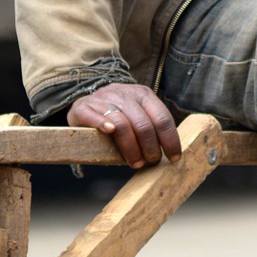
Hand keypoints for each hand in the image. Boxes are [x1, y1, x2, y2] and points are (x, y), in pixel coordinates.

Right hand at [67, 83, 181, 167]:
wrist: (86, 103)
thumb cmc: (118, 116)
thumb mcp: (138, 115)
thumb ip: (152, 127)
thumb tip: (172, 154)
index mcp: (142, 95)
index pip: (162, 118)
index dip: (170, 140)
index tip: (173, 157)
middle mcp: (124, 94)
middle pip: (143, 124)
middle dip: (150, 147)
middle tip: (151, 162)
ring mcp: (102, 99)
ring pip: (122, 124)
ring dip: (131, 148)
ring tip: (136, 163)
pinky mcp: (82, 107)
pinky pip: (94, 116)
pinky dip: (102, 124)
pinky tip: (109, 133)